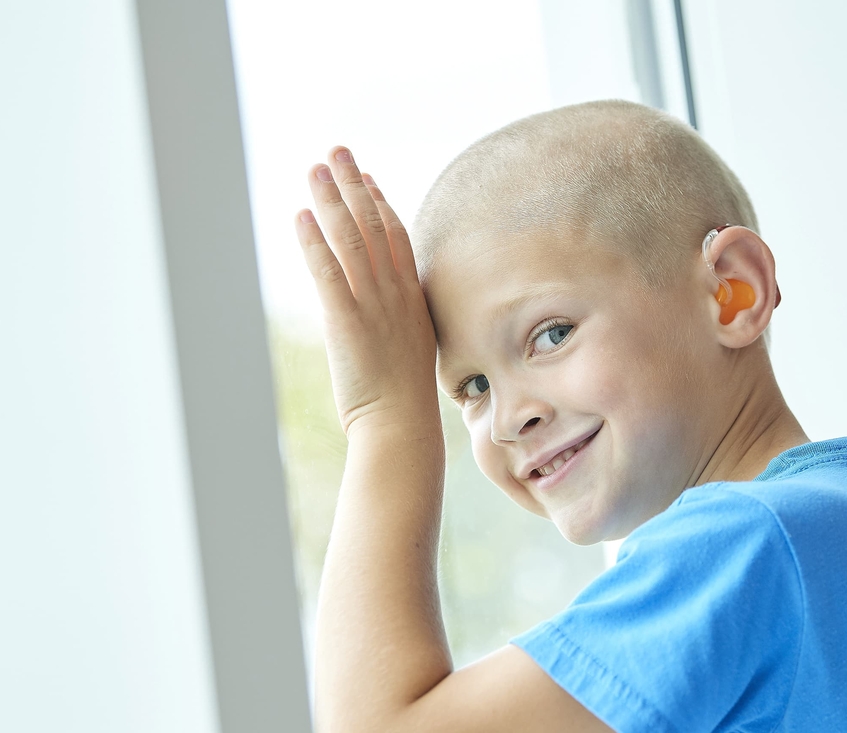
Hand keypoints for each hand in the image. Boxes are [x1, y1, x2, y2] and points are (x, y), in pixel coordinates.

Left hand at [294, 147, 438, 437]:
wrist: (401, 425)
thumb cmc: (404, 397)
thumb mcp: (409, 347)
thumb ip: (398, 319)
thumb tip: (385, 310)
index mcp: (410, 297)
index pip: (396, 236)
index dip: (380, 202)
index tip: (368, 177)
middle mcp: (394, 292)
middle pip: (373, 225)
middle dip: (354, 184)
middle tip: (337, 150)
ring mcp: (372, 305)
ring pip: (350, 240)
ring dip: (331, 200)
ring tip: (315, 169)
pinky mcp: (345, 321)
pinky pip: (328, 273)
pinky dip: (314, 242)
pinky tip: (301, 216)